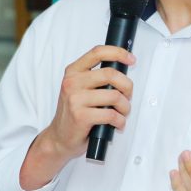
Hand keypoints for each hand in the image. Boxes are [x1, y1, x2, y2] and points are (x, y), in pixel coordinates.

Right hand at [20, 45, 134, 189]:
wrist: (59, 137)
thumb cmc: (74, 113)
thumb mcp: (80, 89)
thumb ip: (96, 78)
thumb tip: (123, 71)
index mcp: (73, 71)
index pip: (98, 52)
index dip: (118, 53)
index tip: (131, 60)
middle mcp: (72, 82)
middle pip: (110, 74)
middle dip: (127, 86)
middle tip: (128, 95)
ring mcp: (75, 99)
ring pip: (114, 96)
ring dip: (125, 107)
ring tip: (122, 113)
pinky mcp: (80, 116)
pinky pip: (111, 114)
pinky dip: (120, 121)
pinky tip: (117, 123)